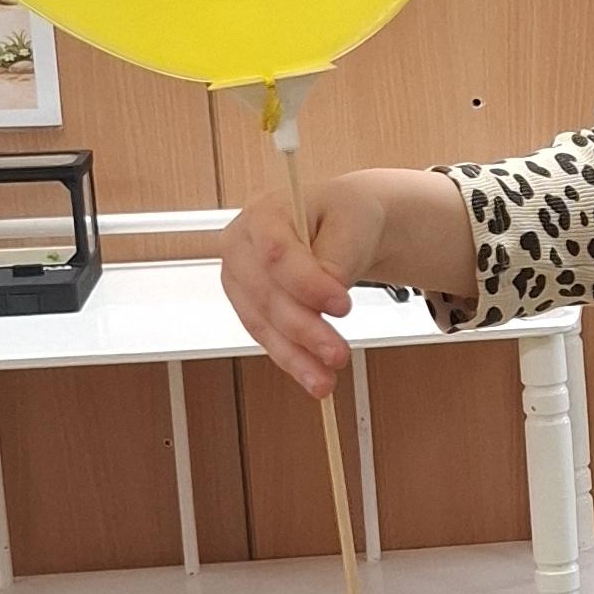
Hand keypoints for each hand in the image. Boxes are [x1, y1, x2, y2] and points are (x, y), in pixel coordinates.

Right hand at [219, 177, 384, 397]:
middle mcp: (241, 247)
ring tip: (326, 379)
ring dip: (296, 356)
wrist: (344, 229)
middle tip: (338, 353)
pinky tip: (314, 379)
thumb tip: (328, 290)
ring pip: (263, 324)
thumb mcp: (353, 221)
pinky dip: (293, 362)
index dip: (306, 284)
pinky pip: (269, 339)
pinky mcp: (251, 308)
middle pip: (266, 294)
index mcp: (263, 214)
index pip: (276, 253)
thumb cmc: (345, 216)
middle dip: (304, 329)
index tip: (341, 305)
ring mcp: (240, 281)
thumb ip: (337, 256)